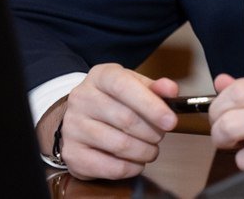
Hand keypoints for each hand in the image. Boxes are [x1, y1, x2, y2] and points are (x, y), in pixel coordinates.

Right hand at [51, 64, 178, 179]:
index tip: (171, 121)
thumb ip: (155, 88)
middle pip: (126, 119)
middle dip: (152, 132)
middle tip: (160, 135)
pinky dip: (132, 168)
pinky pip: (111, 167)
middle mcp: (82, 99)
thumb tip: (171, 90)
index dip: (151, 105)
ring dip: (145, 151)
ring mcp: (73, 127)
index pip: (124, 87)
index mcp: (100, 76)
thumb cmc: (113, 101)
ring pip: (121, 145)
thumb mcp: (134, 86)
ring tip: (150, 149)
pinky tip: (136, 162)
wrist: (79, 119)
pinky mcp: (73, 154)